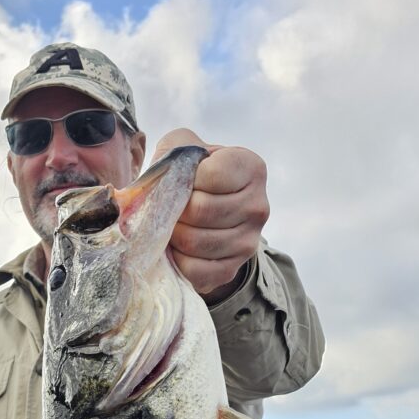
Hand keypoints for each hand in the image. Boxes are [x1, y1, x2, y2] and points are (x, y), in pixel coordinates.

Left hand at [154, 128, 268, 299]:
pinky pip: (196, 270)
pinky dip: (177, 261)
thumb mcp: (184, 148)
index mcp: (252, 168)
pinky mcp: (232, 269)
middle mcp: (258, 206)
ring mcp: (249, 242)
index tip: (182, 181)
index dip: (185, 180)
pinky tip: (177, 248)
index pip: (212, 176)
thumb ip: (175, 154)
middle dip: (175, 210)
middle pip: (201, 211)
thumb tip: (160, 185)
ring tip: (172, 226)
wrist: (203, 212)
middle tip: (170, 209)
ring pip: (195, 242)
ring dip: (173, 235)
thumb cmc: (191, 174)